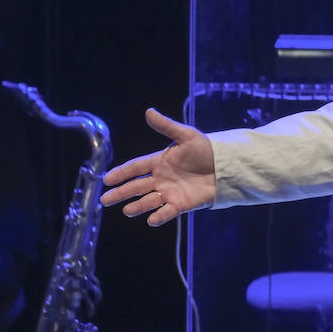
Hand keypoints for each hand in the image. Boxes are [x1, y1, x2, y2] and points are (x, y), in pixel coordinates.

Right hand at [100, 108, 215, 227]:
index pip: (135, 167)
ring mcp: (170, 192)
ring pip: (149, 200)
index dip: (121, 173)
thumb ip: (166, 126)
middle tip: (105, 200)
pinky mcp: (182, 204)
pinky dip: (159, 216)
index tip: (107, 179)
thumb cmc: (207, 149)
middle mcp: (161, 178)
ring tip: (127, 210)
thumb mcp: (187, 135)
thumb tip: (149, 111)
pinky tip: (151, 220)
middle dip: (121, 193)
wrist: (227, 165)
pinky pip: (168, 211)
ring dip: (138, 206)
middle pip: (137, 186)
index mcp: (160, 161)